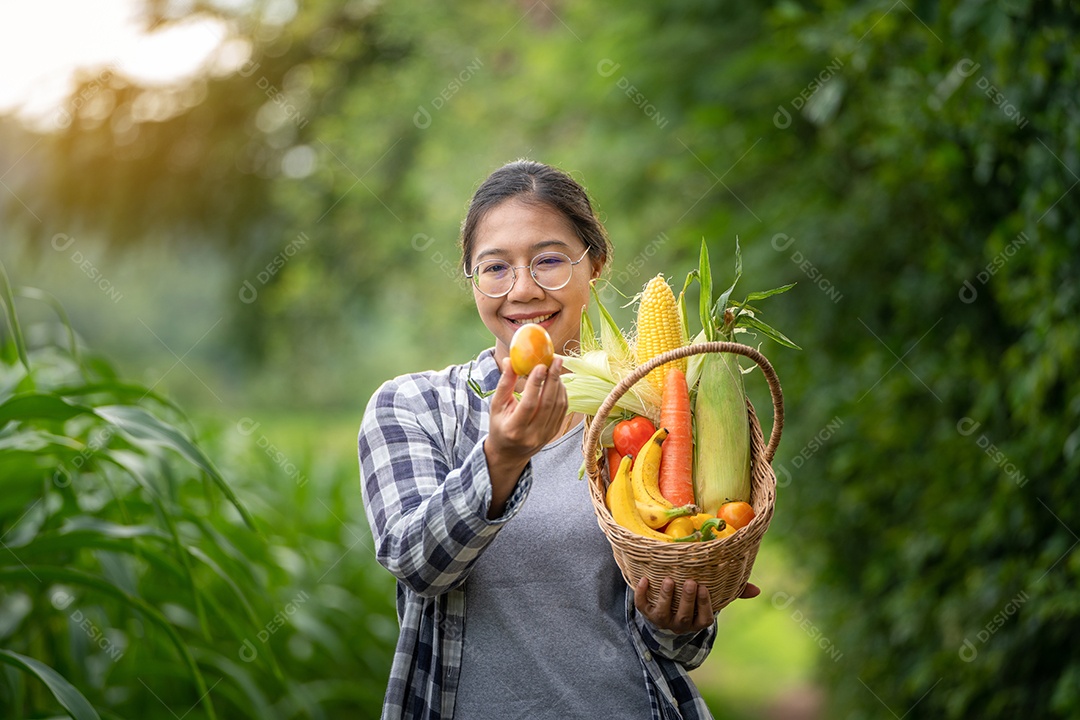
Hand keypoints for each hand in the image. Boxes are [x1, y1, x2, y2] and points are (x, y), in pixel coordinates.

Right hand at [484, 356, 567, 516]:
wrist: (509, 453)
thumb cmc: (500, 426)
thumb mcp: (496, 406)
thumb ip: (504, 384)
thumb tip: (510, 360)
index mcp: (514, 429)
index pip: (529, 404)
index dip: (535, 384)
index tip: (540, 365)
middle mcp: (532, 435)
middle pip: (548, 403)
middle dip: (553, 378)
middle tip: (556, 360)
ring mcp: (546, 435)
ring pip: (558, 406)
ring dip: (559, 384)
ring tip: (556, 367)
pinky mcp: (554, 432)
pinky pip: (563, 410)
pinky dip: (562, 393)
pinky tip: (558, 381)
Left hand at [634, 577, 760, 633]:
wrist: (664, 612)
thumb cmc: (693, 602)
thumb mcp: (710, 599)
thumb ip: (732, 593)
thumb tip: (757, 590)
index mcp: (697, 621)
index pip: (704, 618)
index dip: (704, 605)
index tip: (705, 588)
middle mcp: (680, 624)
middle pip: (684, 616)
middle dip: (687, 600)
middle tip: (691, 582)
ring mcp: (662, 620)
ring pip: (663, 613)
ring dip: (666, 597)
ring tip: (669, 580)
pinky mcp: (646, 612)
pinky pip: (642, 606)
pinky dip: (641, 594)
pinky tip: (644, 580)